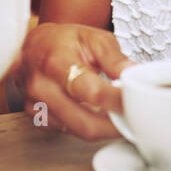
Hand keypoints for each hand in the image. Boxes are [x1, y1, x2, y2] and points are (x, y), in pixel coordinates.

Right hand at [19, 22, 133, 139]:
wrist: (34, 45)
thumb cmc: (64, 40)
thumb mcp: (93, 38)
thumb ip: (115, 59)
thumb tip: (136, 76)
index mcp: (57, 61)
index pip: (92, 92)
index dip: (118, 102)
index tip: (136, 104)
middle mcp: (42, 86)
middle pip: (85, 123)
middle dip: (115, 126)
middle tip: (133, 120)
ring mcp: (35, 104)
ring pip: (78, 131)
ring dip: (103, 129)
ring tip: (117, 115)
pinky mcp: (36, 117)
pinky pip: (67, 131)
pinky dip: (86, 126)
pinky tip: (96, 115)